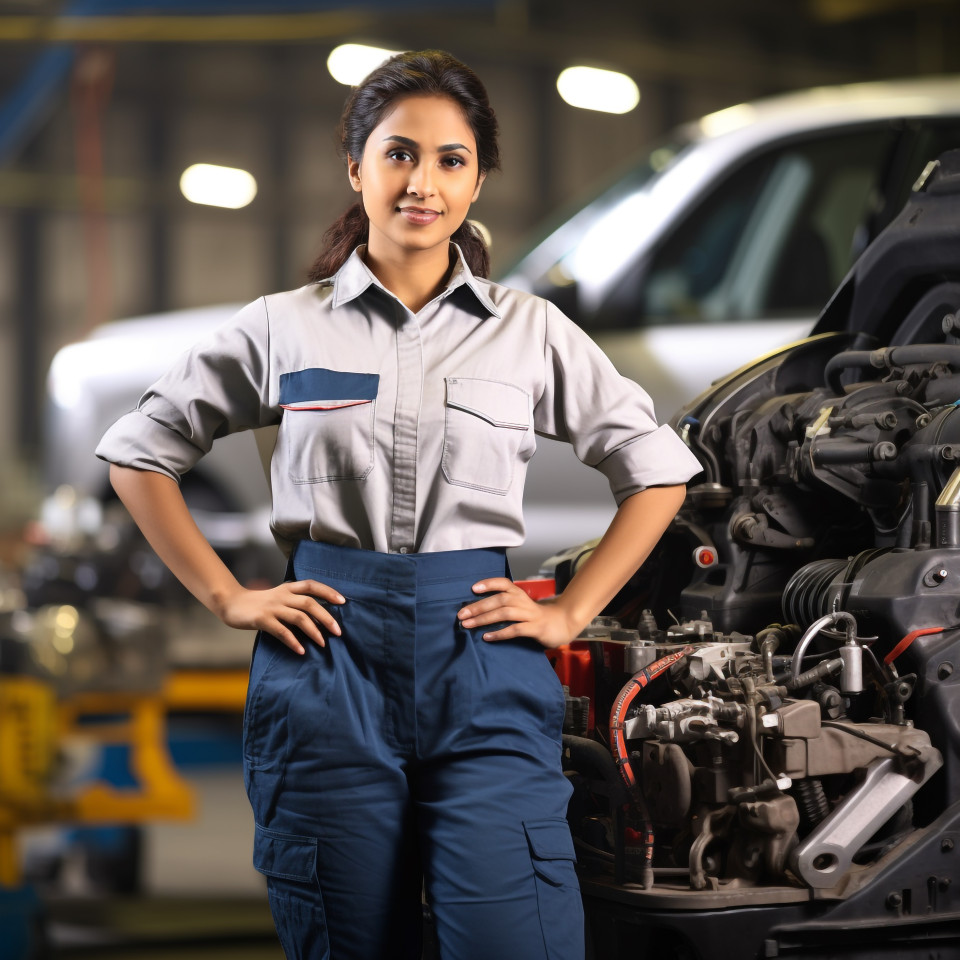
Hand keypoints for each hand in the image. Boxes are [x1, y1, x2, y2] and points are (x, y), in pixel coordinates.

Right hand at [214, 580, 344, 654]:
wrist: (231, 603)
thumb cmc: (259, 603)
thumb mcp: (279, 597)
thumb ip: (295, 602)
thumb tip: (319, 616)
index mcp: (288, 588)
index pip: (312, 585)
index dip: (328, 592)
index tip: (343, 601)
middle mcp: (282, 595)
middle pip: (309, 603)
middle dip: (326, 617)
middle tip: (338, 631)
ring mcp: (272, 607)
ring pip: (298, 617)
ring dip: (313, 631)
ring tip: (323, 643)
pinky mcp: (262, 619)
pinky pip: (281, 631)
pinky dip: (293, 642)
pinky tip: (301, 651)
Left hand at [456, 577, 581, 648]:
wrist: (562, 624)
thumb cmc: (534, 616)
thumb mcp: (520, 606)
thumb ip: (503, 605)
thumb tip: (476, 610)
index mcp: (519, 594)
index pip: (503, 583)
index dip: (489, 583)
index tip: (473, 588)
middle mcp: (524, 601)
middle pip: (499, 600)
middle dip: (478, 606)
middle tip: (461, 615)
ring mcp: (530, 615)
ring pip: (505, 613)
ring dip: (485, 619)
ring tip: (469, 625)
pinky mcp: (536, 628)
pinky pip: (516, 630)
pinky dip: (500, 633)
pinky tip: (487, 637)